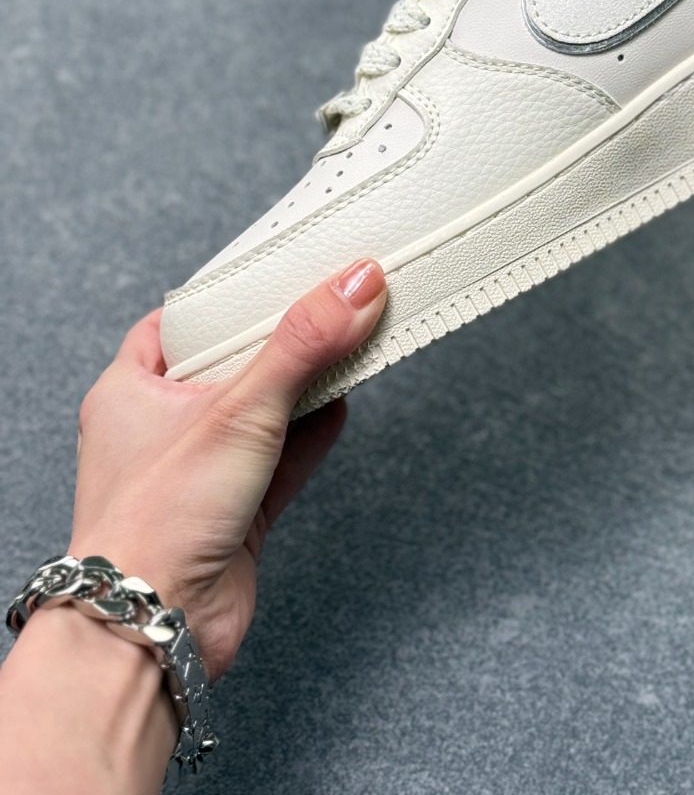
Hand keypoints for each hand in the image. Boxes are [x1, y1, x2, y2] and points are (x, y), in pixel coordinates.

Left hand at [68, 258, 384, 681]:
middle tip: (330, 299)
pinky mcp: (236, 510)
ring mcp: (201, 469)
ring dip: (307, 383)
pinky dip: (314, 430)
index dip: (231, 295)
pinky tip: (343, 402)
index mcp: (132, 389)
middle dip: (282, 337)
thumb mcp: (238, 408)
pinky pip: (283, 455)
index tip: (279, 269)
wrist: (154, 631)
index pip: (184, 320)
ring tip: (352, 338)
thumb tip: (354, 284)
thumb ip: (303, 343)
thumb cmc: (154, 523)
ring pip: (265, 408)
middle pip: (234, 362)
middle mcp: (162, 427)